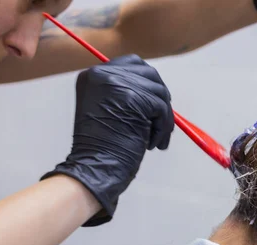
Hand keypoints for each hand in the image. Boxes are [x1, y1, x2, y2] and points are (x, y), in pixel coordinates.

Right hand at [42, 54, 173, 225]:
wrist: (94, 168)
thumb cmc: (103, 149)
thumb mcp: (109, 111)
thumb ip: (126, 94)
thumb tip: (158, 90)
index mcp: (93, 75)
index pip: (132, 64)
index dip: (148, 83)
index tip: (153, 105)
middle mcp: (102, 74)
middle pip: (149, 73)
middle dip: (160, 99)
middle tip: (160, 123)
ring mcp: (117, 83)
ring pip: (158, 91)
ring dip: (163, 117)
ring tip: (154, 140)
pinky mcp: (132, 97)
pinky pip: (161, 108)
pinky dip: (163, 128)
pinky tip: (153, 144)